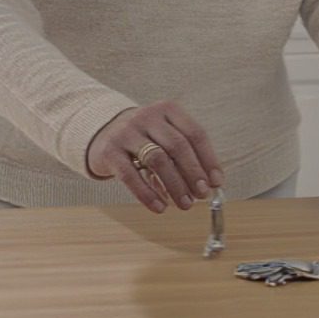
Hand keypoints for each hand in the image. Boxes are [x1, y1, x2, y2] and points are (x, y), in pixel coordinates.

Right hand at [85, 101, 222, 213]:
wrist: (102, 132)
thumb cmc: (143, 139)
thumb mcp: (164, 137)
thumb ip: (185, 156)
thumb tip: (209, 184)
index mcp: (167, 110)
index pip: (195, 133)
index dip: (208, 160)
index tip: (216, 182)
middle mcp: (147, 116)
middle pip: (177, 146)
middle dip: (193, 174)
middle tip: (202, 195)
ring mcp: (126, 132)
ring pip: (157, 160)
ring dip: (175, 186)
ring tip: (185, 204)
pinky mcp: (109, 151)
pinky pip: (131, 176)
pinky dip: (147, 194)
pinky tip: (159, 207)